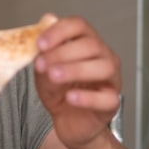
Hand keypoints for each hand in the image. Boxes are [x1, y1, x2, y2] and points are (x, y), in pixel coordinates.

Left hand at [34, 15, 121, 148]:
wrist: (69, 122)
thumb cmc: (60, 93)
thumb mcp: (44, 72)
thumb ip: (42, 57)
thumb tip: (37, 42)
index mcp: (87, 44)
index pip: (79, 26)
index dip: (59, 32)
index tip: (40, 44)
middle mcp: (103, 57)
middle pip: (91, 45)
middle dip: (63, 53)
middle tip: (43, 64)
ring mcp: (111, 79)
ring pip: (104, 67)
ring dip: (76, 70)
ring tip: (54, 76)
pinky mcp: (112, 103)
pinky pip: (107, 98)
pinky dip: (87, 97)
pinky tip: (71, 97)